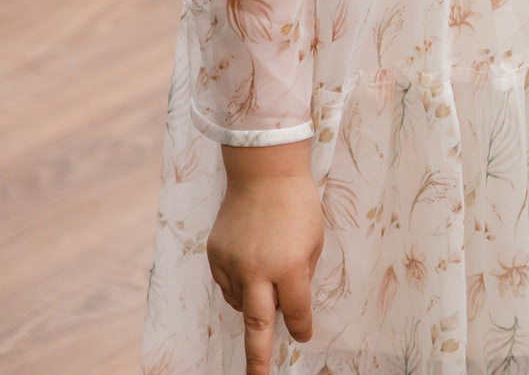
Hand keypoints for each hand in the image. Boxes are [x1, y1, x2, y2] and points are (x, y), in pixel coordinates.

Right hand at [209, 143, 322, 374]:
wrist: (263, 172)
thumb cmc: (298, 205)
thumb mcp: (314, 240)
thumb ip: (302, 275)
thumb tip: (288, 305)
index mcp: (288, 266)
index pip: (295, 311)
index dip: (301, 326)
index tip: (304, 336)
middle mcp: (257, 270)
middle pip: (258, 324)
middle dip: (258, 358)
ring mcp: (232, 264)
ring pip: (241, 303)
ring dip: (254, 302)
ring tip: (265, 275)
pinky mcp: (215, 256)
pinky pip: (227, 284)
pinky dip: (239, 286)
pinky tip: (249, 268)